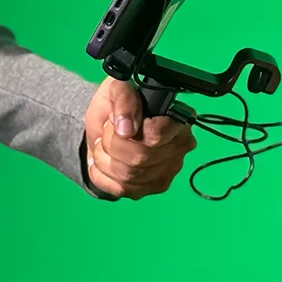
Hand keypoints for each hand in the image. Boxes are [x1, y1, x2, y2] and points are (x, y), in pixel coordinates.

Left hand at [84, 77, 196, 199]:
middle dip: (112, 145)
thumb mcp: (117, 90)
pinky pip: (123, 191)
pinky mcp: (153, 187)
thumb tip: (126, 129)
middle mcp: (180, 147)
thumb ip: (124, 101)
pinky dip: (103, 176)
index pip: (156, 135)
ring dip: (104, 160)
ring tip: (101, 146)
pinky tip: (102, 162)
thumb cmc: (117, 104)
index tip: (115, 121)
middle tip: (106, 133)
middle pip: (140, 158)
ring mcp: (168, 171)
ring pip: (129, 177)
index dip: (129, 130)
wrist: (106, 125)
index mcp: (178, 119)